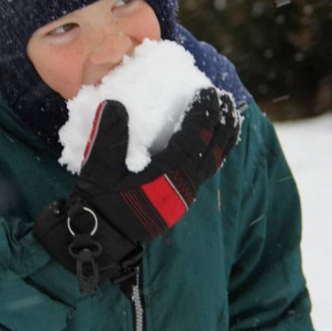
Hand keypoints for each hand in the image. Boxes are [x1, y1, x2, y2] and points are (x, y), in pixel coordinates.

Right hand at [35, 88, 239, 291]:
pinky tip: (211, 147)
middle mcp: (185, 184)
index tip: (208, 91)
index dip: (204, 112)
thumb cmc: (102, 203)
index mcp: (171, 173)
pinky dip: (214, 155)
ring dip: (224, 139)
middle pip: (214, 149)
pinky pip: (206, 172)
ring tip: (231, 118)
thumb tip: (114, 103)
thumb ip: (108, 135)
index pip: (195, 136)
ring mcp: (185, 194)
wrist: (103, 238)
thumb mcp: (99, 167)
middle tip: (227, 98)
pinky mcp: (180, 201)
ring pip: (215, 162)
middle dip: (223, 122)